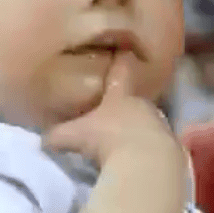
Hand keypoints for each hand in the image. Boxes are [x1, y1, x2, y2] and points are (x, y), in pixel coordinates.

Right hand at [45, 56, 181, 168]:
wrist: (146, 162)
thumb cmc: (108, 139)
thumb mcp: (74, 136)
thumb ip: (57, 135)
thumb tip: (43, 138)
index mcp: (120, 94)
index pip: (120, 71)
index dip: (119, 60)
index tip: (122, 50)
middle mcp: (143, 104)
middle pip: (134, 98)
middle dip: (125, 104)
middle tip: (113, 111)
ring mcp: (160, 125)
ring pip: (147, 121)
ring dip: (137, 128)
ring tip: (124, 139)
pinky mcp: (170, 147)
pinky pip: (155, 144)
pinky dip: (146, 148)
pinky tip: (138, 158)